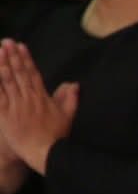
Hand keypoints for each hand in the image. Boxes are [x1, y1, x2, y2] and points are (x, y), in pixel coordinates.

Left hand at [0, 41, 74, 173]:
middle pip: (19, 73)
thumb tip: (74, 84)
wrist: (45, 152)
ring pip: (7, 81)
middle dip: (12, 56)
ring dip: (2, 65)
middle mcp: (28, 98)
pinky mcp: (5, 115)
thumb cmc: (56, 137)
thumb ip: (70, 99)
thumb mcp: (68, 116)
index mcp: (42, 97)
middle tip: (6, 42)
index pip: (33, 73)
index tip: (21, 46)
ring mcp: (16, 106)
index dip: (26, 59)